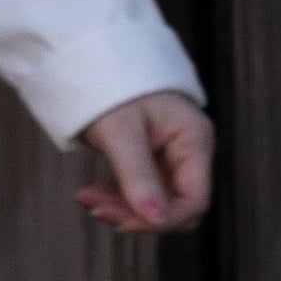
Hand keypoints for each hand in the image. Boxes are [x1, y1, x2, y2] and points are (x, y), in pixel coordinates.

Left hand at [76, 89, 213, 232]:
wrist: (88, 58)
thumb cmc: (108, 86)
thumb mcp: (120, 131)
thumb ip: (138, 176)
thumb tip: (157, 220)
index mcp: (193, 140)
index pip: (194, 199)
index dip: (164, 219)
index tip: (123, 223)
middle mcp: (189, 149)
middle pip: (175, 203)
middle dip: (136, 212)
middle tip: (94, 208)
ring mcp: (170, 153)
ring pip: (156, 199)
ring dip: (122, 205)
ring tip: (85, 199)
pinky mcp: (151, 155)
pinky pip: (142, 187)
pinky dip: (117, 194)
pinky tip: (90, 193)